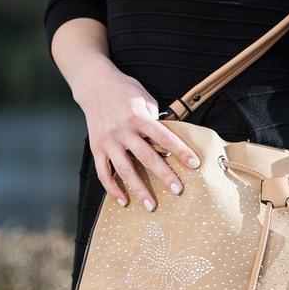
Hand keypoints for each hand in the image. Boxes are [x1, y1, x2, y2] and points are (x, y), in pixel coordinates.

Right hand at [74, 57, 200, 210]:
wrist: (93, 83)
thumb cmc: (125, 90)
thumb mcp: (144, 98)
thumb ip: (155, 119)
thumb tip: (168, 141)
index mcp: (137, 116)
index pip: (164, 137)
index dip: (181, 151)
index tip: (195, 164)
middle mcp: (122, 130)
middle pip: (146, 157)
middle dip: (164, 176)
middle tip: (179, 191)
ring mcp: (107, 141)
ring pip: (125, 170)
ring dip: (139, 190)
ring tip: (152, 205)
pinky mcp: (96, 148)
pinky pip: (103, 172)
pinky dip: (113, 188)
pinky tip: (124, 201)